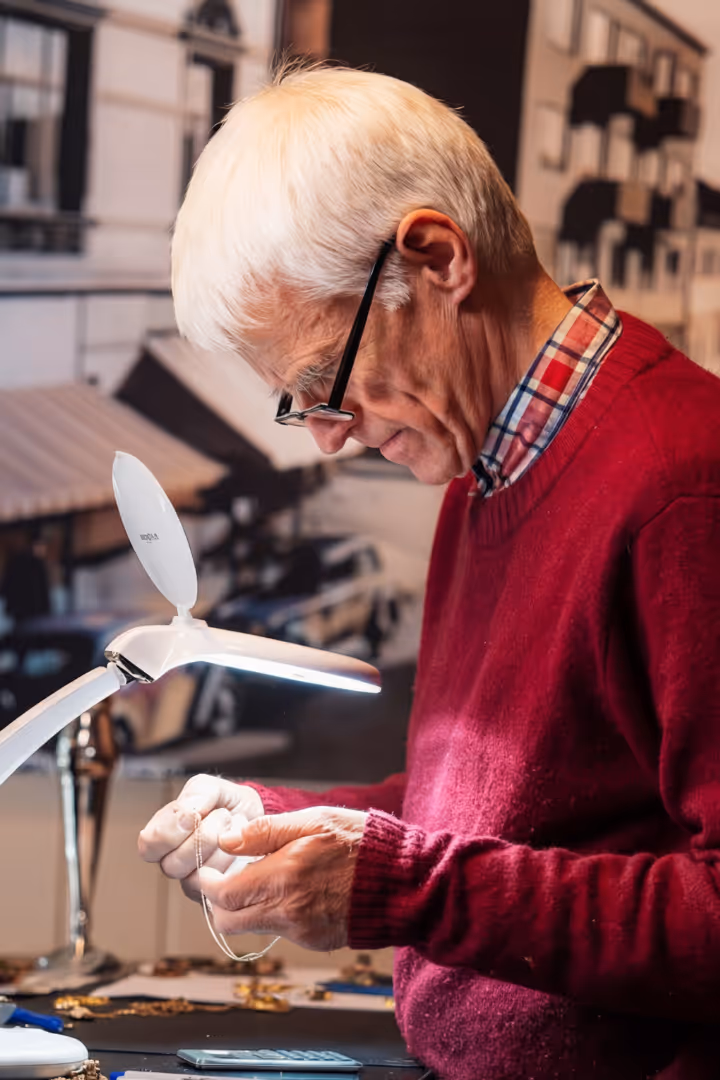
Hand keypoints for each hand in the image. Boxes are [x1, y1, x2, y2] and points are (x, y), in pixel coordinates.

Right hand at [138, 773, 263, 900]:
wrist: (257, 819)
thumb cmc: (226, 804)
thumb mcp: (210, 787)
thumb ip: (195, 794)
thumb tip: (186, 815)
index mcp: (163, 837)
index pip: (148, 846)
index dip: (169, 832)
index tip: (192, 814)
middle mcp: (174, 863)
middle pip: (172, 865)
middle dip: (203, 836)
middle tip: (223, 815)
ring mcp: (194, 882)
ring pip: (197, 878)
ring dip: (223, 847)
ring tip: (234, 829)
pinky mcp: (216, 895)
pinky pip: (220, 887)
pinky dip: (236, 862)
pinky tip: (241, 848)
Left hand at [199, 806, 367, 950]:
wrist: (403, 881)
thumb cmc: (362, 843)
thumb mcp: (314, 821)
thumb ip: (266, 831)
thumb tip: (226, 840)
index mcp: (284, 877)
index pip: (223, 895)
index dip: (207, 884)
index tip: (207, 870)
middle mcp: (288, 911)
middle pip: (228, 922)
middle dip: (219, 902)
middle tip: (227, 878)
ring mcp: (302, 931)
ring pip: (252, 928)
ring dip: (247, 908)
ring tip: (262, 880)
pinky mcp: (316, 941)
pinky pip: (280, 931)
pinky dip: (275, 914)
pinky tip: (294, 891)